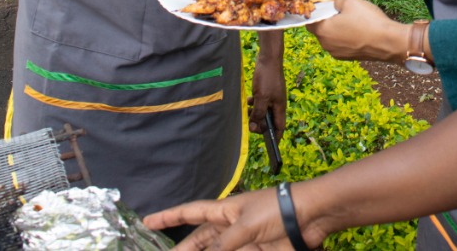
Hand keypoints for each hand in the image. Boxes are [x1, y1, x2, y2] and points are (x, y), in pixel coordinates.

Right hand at [145, 189, 291, 249]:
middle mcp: (229, 227)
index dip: (168, 216)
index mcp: (224, 210)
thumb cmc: (277, 209)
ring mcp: (241, 242)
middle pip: (198, 241)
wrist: (309, 218)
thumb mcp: (245, 226)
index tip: (148, 221)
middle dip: (182, 250)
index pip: (189, 213)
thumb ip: (223, 245)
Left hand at [249, 41, 286, 138]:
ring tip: (248, 111)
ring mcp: (272, 97)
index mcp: (280, 107)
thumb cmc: (267, 78)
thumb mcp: (261, 98)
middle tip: (250, 124)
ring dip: (255, 114)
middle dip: (260, 124)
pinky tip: (249, 101)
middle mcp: (277, 104)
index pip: (280, 127)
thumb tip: (255, 126)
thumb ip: (258, 113)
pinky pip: (260, 103)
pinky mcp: (266, 91)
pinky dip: (254, 105)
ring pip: (263, 112)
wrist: (268, 59)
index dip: (275, 137)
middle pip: (270, 121)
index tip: (270, 146)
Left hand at [307, 0, 405, 63]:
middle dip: (326, 21)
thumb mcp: (351, 2)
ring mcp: (337, 53)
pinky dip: (345, 38)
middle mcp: (326, 45)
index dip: (315, 13)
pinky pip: (341, 45)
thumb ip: (338, 0)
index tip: (323, 5)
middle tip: (338, 11)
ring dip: (336, 30)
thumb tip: (336, 3)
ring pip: (331, 38)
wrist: (388, 42)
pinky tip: (357, 31)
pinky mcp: (348, 58)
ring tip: (350, 20)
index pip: (309, 22)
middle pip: (320, 30)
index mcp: (322, 31)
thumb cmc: (367, 20)